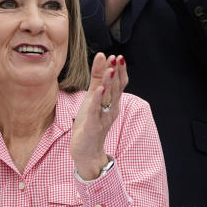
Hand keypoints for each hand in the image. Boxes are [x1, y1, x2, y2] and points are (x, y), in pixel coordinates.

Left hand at [71, 52, 127, 179]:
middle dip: (117, 73)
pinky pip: (96, 111)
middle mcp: (111, 109)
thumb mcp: (93, 96)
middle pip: (116, 89)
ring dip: (109, 83)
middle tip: (117, 58)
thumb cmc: (90, 121)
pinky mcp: (93, 126)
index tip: (119, 57)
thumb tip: (102, 56)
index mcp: (112, 102)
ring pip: (108, 98)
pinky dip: (98, 100)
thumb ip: (98, 78)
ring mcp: (103, 118)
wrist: (86, 151)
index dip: (120, 71)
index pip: (120, 84)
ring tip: (110, 69)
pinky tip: (99, 90)